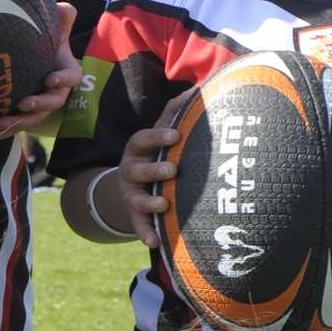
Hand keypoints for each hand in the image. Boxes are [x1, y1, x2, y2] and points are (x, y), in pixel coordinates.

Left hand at [0, 3, 79, 139]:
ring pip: (31, 119)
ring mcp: (37, 106)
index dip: (63, 79)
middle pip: (52, 103)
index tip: (49, 78)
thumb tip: (64, 8)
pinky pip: (12, 127)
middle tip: (23, 104)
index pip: (71, 77)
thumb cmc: (41, 40)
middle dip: (38, 105)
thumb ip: (60, 18)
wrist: (24, 55)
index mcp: (65, 71)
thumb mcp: (51, 27)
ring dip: (16, 123)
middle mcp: (54, 92)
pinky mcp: (20, 115)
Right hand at [112, 88, 196, 245]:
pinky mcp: (134, 215)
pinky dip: (144, 233)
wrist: (134, 185)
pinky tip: (155, 242)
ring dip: (149, 201)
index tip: (176, 135)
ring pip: (136, 198)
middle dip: (153, 169)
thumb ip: (176, 112)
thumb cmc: (157, 153)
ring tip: (165, 204)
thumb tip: (199, 87)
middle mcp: (131, 169)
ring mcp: (131, 194)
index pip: (143, 138)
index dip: (157, 136)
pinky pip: (137, 225)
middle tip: (173, 169)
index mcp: (139, 148)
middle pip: (136, 169)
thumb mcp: (163, 133)